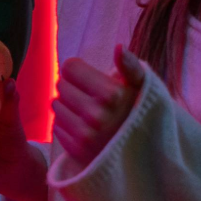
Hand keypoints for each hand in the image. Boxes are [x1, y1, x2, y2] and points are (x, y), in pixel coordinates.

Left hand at [51, 46, 144, 165]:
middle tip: (91, 97)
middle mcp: (96, 116)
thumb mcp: (141, 85)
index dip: (79, 71)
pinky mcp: (76, 150)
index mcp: (112, 95)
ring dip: (67, 105)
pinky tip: (84, 128)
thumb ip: (130, 65)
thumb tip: (119, 47)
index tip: (91, 80)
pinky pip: (56, 125)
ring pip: (55, 105)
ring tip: (88, 112)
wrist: (145, 153)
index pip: (69, 67)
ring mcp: (85, 135)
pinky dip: (66, 124)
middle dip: (73, 88)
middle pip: (61, 85)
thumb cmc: (139, 110)